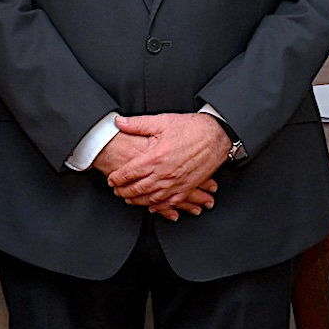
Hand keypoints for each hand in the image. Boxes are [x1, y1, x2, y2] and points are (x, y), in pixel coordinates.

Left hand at [105, 113, 230, 212]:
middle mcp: (164, 173)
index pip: (129, 172)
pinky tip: (152, 206)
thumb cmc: (192, 128)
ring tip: (129, 199)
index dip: (117, 178)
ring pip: (151, 198)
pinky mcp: (187, 187)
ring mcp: (176, 183)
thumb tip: (119, 122)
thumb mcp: (162, 121)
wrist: (217, 135)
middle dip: (124, 192)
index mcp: (155, 157)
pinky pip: (169, 202)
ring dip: (138, 201)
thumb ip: (138, 124)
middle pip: (137, 189)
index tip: (111, 179)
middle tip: (117, 191)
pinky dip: (158, 206)